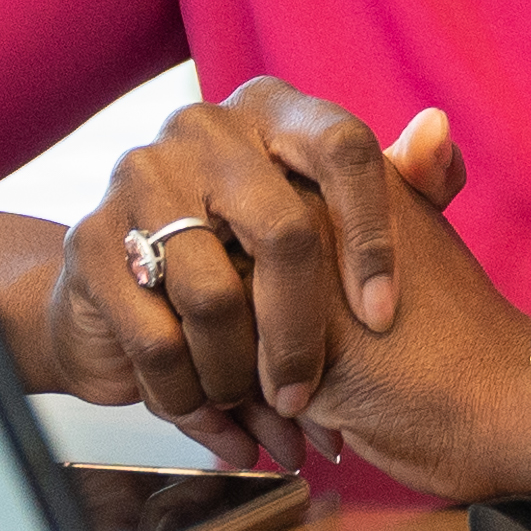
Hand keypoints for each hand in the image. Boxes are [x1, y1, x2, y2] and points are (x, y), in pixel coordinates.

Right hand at [47, 80, 515, 474]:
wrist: (128, 292)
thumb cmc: (252, 254)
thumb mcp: (335, 217)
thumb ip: (404, 184)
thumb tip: (438, 131)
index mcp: (273, 111)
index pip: (344, 149)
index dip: (372, 236)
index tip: (382, 314)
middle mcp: (203, 130)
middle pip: (283, 231)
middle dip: (303, 331)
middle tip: (310, 392)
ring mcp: (139, 179)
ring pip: (215, 296)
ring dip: (242, 374)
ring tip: (262, 411)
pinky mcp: (92, 243)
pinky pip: (157, 339)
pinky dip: (192, 396)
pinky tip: (215, 420)